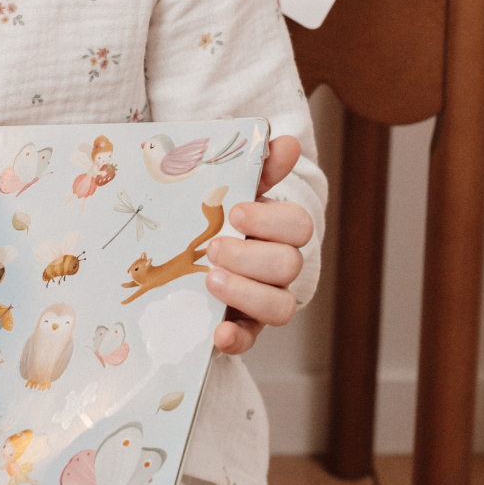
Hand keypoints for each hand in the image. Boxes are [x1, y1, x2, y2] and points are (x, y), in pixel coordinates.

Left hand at [205, 134, 312, 354]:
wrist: (185, 254)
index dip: (270, 220)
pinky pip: (250, 341)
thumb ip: (257, 168)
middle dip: (251, 257)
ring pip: (281, 308)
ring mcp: (264, 300)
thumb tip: (287, 143)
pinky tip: (218, 334)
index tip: (236, 212)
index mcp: (278, 230)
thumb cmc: (216, 217)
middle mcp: (279, 267)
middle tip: (215, 248)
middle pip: (288, 266)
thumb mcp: (231, 189)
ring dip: (247, 293)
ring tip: (210, 279)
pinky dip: (237, 339)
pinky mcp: (244, 329)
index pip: (299, 225)